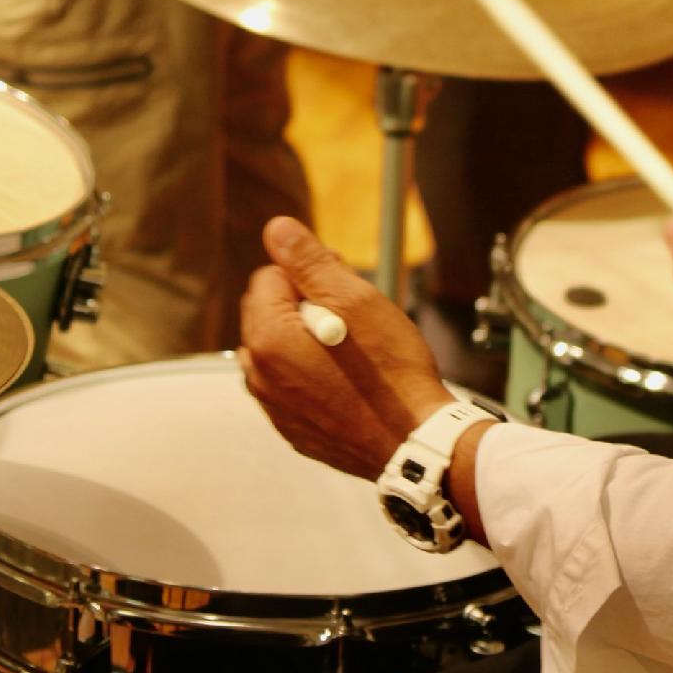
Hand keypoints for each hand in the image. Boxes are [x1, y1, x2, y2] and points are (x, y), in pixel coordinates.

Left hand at [239, 217, 455, 479]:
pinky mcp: (292, 429)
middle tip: (352, 314)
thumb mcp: (357, 302)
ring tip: (353, 348)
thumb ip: (310, 263)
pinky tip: (349, 378)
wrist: (414, 442)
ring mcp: (274, 407)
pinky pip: (290, 385)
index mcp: (268, 339)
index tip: (344, 285)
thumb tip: (277, 230)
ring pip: (279, 350)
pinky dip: (311, 373)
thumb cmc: (391, 372)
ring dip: (306, 339)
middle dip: (303, 304)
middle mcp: (259, 376)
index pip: (269, 278)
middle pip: (268, 314)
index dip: (308, 273)